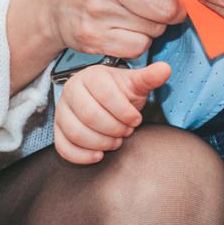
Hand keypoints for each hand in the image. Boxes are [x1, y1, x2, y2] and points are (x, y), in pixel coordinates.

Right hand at [32, 0, 223, 59]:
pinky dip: (139, 41)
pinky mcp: (92, 38)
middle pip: (168, 8)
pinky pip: (138, 46)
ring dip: (155, 25)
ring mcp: (98, 11)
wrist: (52, 3)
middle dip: (176, 10)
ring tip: (134, 11)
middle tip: (163, 3)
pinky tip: (122, 27)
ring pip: (155, 29)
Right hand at [53, 61, 170, 164]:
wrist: (105, 101)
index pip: (106, 96)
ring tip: (115, 141)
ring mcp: (62, 111)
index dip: (124, 112)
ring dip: (100, 143)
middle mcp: (71, 90)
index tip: (136, 120)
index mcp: (91, 76)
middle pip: (90, 116)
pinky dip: (81, 155)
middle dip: (113, 129)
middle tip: (126, 131)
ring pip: (76, 132)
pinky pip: (63, 147)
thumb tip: (165, 69)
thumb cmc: (120, 93)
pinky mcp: (58, 129)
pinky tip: (99, 155)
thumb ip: (149, 78)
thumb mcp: (135, 83)